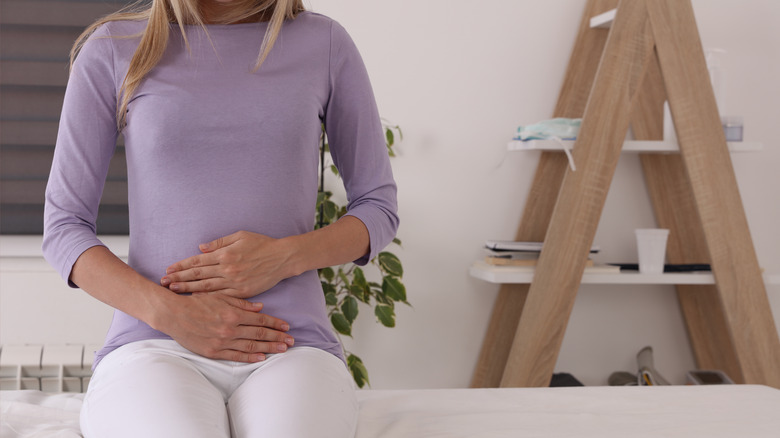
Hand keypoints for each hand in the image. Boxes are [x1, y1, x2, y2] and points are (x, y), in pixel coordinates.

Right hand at [158, 293, 294, 362]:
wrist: (173, 314)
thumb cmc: (197, 302)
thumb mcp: (220, 297)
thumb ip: (242, 303)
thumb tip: (261, 308)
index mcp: (233, 313)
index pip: (260, 320)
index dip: (275, 323)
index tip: (287, 326)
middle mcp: (230, 328)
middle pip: (259, 334)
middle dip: (277, 337)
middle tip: (291, 341)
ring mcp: (222, 341)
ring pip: (251, 346)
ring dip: (268, 348)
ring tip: (282, 349)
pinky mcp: (213, 351)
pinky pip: (235, 356)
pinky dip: (250, 357)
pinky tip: (262, 357)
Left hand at [161, 231, 295, 298]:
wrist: (283, 258)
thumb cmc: (262, 244)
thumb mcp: (240, 236)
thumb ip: (220, 243)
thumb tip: (201, 248)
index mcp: (225, 254)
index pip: (198, 261)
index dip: (181, 266)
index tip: (168, 269)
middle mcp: (227, 269)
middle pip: (198, 275)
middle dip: (179, 279)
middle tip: (164, 283)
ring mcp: (235, 282)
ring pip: (206, 288)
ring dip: (188, 289)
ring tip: (174, 291)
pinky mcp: (243, 292)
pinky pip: (221, 297)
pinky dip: (207, 299)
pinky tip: (196, 301)